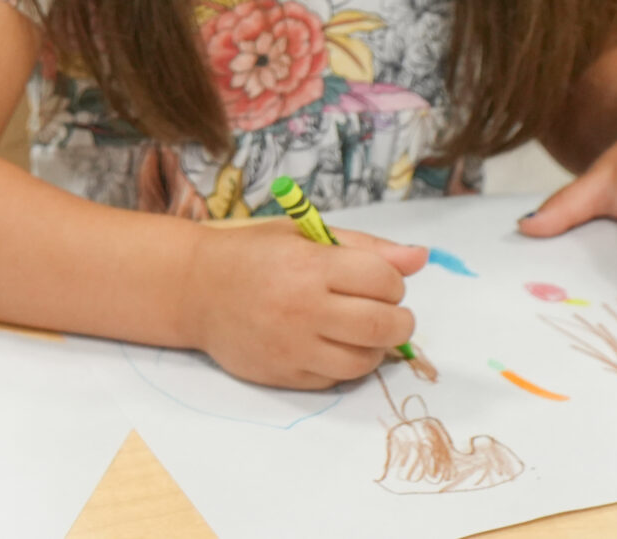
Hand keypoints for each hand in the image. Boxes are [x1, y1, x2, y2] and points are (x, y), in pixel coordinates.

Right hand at [179, 221, 426, 388]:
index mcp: (310, 264)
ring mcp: (293, 346)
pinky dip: (345, 365)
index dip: (394, 281)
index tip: (382, 281)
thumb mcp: (305, 235)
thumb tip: (420, 258)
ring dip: (376, 347)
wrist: (196, 289)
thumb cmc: (254, 254)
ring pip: (364, 361)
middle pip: (383, 326)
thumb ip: (365, 247)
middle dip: (400, 320)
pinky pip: (335, 380)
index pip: (384, 281)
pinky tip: (334, 345)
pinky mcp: (284, 375)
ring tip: (363, 331)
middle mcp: (303, 308)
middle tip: (390, 313)